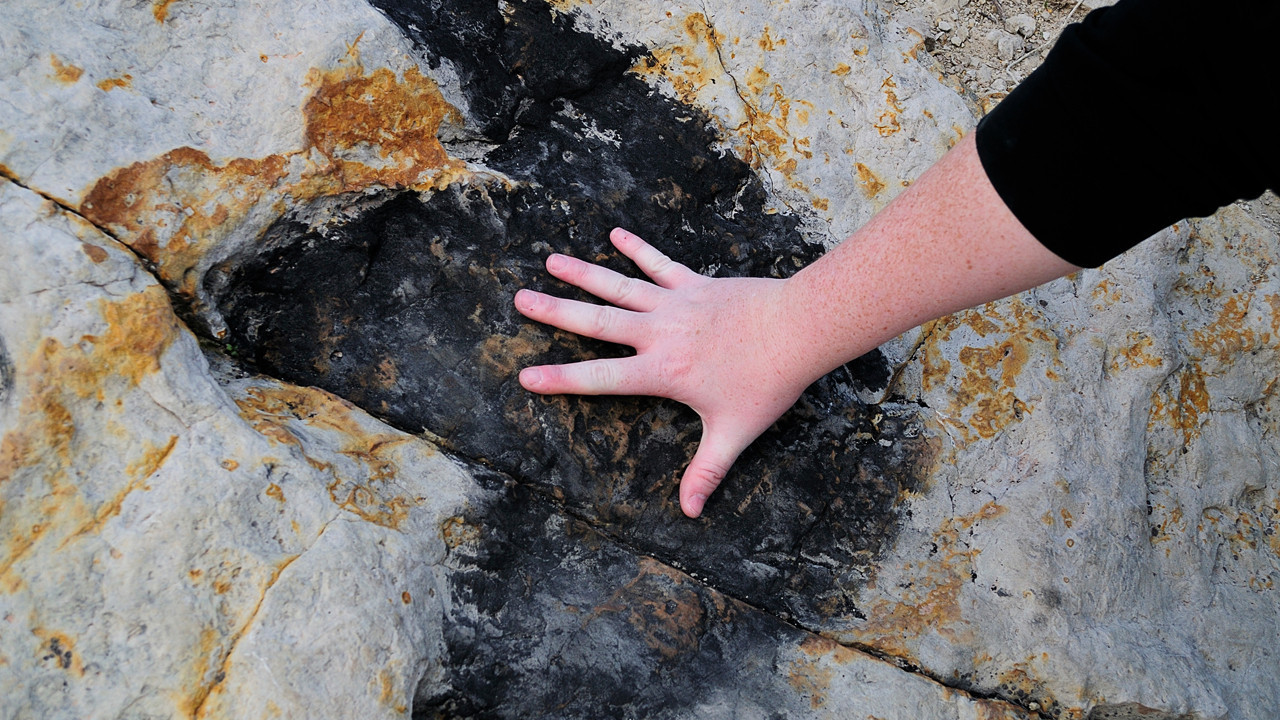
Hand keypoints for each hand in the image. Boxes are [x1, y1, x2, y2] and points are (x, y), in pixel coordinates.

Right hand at [514, 228, 814, 517]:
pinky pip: (660, 263)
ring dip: (583, 274)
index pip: (600, 379)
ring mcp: (675, 304)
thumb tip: (691, 512)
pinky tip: (615, 234)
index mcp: (662, 372)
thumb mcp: (734, 433)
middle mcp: (659, 334)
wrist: (798, 329)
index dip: (561, 380)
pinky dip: (637, 248)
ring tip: (550, 260)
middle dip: (555, 312)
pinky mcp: (695, 284)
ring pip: (619, 287)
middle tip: (520, 300)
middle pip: (597, 323)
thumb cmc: (767, 383)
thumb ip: (707, 471)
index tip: (525, 376)